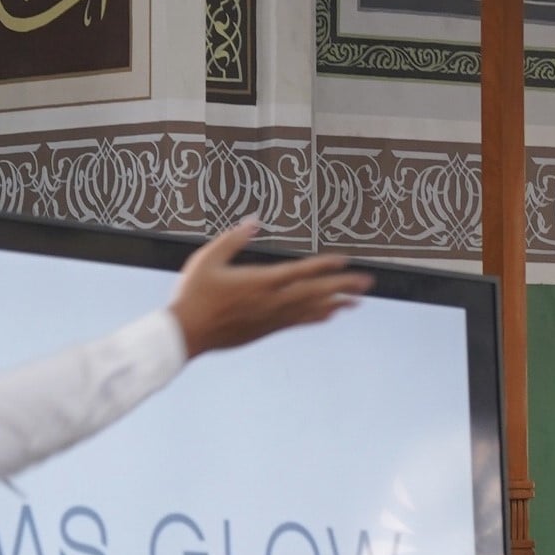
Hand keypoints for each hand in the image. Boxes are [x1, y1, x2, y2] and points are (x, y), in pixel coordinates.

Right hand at [169, 219, 371, 357]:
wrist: (188, 332)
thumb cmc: (195, 293)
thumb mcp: (209, 258)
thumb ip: (234, 239)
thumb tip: (254, 222)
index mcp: (260, 282)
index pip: (301, 272)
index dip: (325, 266)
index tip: (345, 260)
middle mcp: (272, 302)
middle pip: (315, 293)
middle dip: (343, 286)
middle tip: (367, 282)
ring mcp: (272, 318)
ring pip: (312, 310)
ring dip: (337, 304)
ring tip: (358, 300)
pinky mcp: (267, 329)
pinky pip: (299, 321)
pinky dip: (318, 316)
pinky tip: (330, 314)